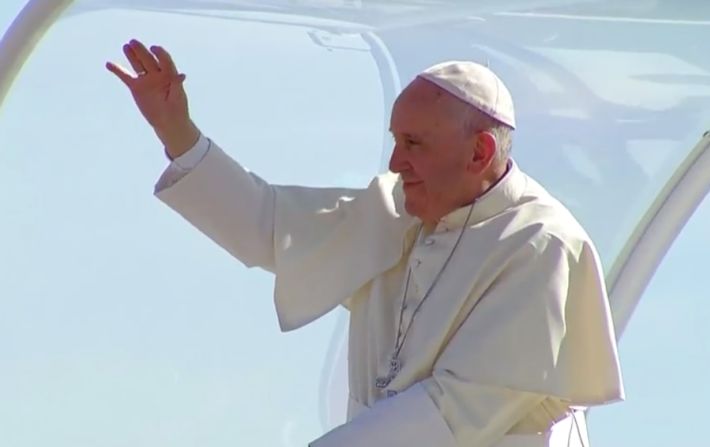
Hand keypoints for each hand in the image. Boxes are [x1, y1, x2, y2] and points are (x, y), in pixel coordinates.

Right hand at [106, 39, 198, 158]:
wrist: (168, 122)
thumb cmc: (178, 109)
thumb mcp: (179, 96)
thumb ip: (177, 84)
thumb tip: (182, 75)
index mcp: (169, 74)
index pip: (164, 59)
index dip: (160, 53)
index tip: (154, 48)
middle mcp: (157, 74)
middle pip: (148, 59)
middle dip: (141, 51)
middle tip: (134, 42)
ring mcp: (146, 80)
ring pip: (137, 64)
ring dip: (131, 55)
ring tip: (126, 46)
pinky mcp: (136, 87)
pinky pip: (125, 76)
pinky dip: (117, 70)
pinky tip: (109, 64)